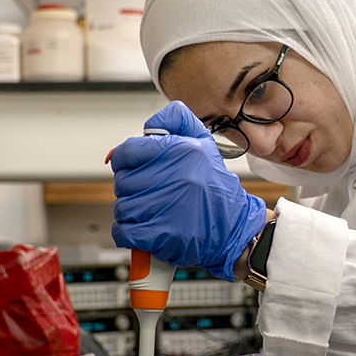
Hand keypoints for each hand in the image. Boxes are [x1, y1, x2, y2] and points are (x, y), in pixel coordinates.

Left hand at [110, 101, 266, 280]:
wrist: (233, 228)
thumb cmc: (214, 187)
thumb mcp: (203, 142)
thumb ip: (176, 121)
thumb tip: (146, 127)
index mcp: (181, 150)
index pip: (127, 152)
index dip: (124, 161)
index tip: (132, 169)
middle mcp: (174, 176)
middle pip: (122, 181)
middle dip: (131, 189)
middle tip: (149, 193)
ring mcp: (166, 206)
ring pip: (122, 207)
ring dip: (131, 212)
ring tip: (151, 212)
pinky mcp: (161, 234)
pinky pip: (124, 231)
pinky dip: (128, 233)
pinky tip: (143, 229)